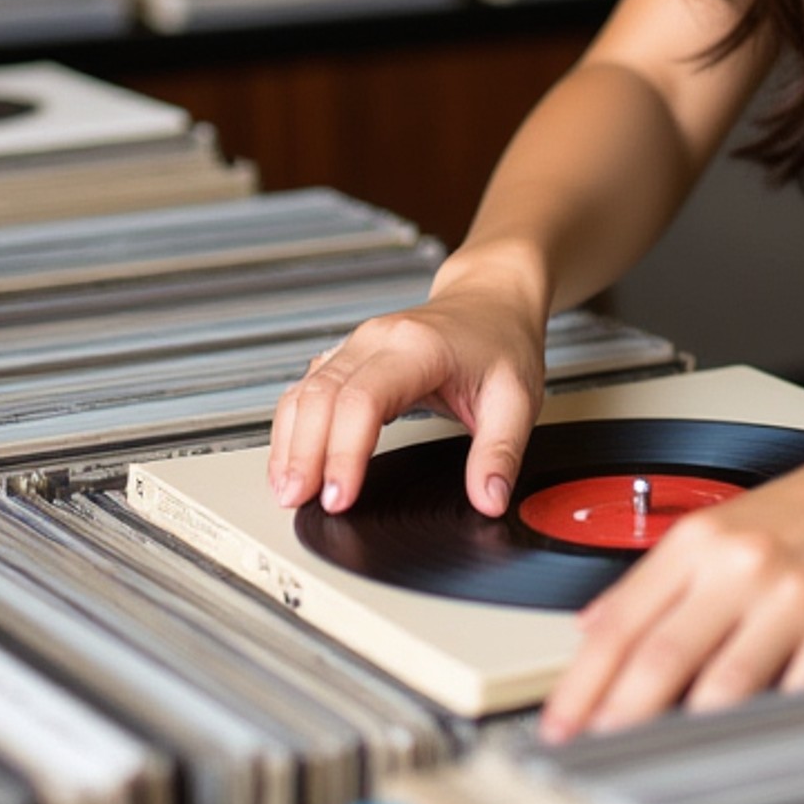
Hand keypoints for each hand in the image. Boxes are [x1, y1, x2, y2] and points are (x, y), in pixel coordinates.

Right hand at [267, 258, 545, 518]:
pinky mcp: (346, 357)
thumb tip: (489, 500)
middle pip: (322, 397)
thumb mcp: (517, 398)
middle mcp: (378, 340)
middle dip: (304, 455)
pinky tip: (290, 463)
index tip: (339, 498)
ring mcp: (357, 345)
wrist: (491, 299)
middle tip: (300, 504)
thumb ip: (501, 452)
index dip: (344, 452)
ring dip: (290, 444)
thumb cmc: (501, 342)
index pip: (364, 400)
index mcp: (418, 348)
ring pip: (304, 392)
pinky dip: (291, 428)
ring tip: (287, 492)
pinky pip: (304, 390)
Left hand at [539, 392, 803, 738]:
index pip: (622, 621)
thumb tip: (593, 629)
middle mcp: (743, 564)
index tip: (558, 723)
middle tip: (588, 756)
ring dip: (681, 734)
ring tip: (652, 764)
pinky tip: (742, 750)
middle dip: (614, 719)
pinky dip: (764, 729)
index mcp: (703, 539)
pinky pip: (795, 696)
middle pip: (660, 658)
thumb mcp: (726, 523)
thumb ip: (659, 578)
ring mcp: (795, 597)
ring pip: (721, 687)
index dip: (580, 683)